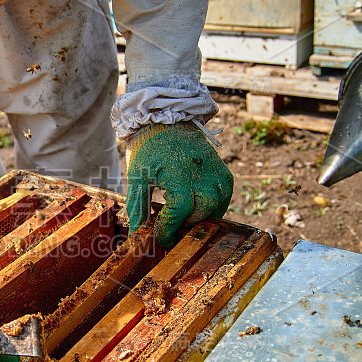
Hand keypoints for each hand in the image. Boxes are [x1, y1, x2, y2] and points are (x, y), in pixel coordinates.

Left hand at [125, 123, 232, 246]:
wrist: (167, 123)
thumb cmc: (149, 151)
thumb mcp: (138, 179)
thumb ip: (138, 209)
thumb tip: (136, 238)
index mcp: (182, 178)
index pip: (180, 215)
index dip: (169, 230)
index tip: (160, 238)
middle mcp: (205, 178)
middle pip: (200, 215)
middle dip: (184, 226)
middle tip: (170, 229)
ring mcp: (218, 176)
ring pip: (215, 210)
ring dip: (199, 219)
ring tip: (182, 219)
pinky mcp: (225, 174)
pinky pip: (224, 200)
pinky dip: (212, 209)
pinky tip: (195, 210)